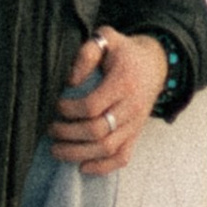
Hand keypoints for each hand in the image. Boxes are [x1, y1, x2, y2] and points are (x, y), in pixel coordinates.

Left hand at [48, 27, 166, 174]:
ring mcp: (135, 124)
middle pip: (98, 131)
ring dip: (78, 153)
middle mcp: (132, 107)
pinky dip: (102, 167)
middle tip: (50, 129)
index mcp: (123, 83)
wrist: (155, 65)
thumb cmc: (124, 52)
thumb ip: (87, 53)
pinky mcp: (135, 135)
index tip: (56, 105)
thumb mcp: (106, 39)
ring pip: (107, 149)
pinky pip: (122, 158)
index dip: (70, 110)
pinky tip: (82, 167)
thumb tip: (71, 81)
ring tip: (56, 150)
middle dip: (69, 134)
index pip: (93, 105)